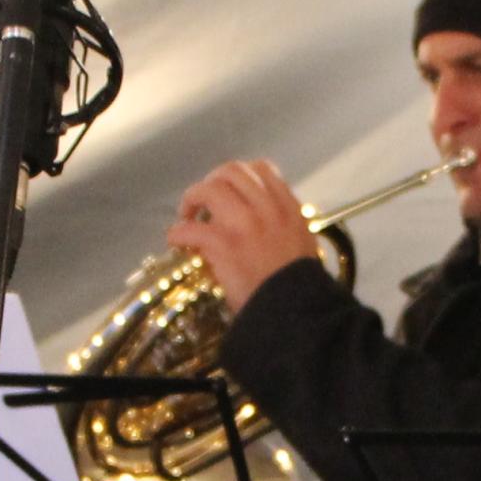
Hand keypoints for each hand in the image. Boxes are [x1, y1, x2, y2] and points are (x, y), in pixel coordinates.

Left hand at [167, 160, 319, 311]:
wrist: (293, 311)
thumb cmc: (298, 286)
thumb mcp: (302, 244)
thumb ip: (285, 226)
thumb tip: (263, 225)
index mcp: (288, 208)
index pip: (262, 169)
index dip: (240, 175)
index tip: (231, 190)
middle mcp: (267, 208)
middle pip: (231, 171)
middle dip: (211, 181)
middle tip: (204, 201)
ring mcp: (244, 222)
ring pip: (208, 188)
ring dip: (191, 199)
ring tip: (186, 217)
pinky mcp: (223, 243)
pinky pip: (189, 228)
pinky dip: (178, 233)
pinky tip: (177, 242)